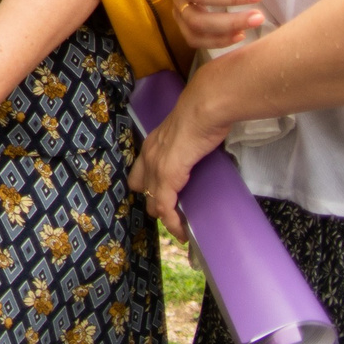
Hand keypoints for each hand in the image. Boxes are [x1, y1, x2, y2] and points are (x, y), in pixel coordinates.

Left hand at [130, 88, 229, 240]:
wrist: (201, 111)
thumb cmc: (201, 117)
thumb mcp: (188, 132)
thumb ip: (187, 144)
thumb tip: (201, 149)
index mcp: (152, 145)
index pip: (141, 173)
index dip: (149, 187)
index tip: (162, 201)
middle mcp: (148, 156)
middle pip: (143, 189)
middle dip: (155, 204)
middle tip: (173, 217)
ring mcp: (155, 167)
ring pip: (154, 202)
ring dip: (167, 218)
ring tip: (180, 230)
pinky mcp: (167, 177)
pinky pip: (166, 207)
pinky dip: (173, 222)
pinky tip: (182, 231)